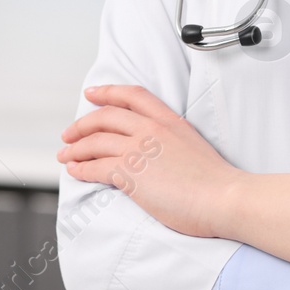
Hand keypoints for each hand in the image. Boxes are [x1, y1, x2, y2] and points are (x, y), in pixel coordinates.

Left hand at [58, 84, 241, 238]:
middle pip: (105, 117)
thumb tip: (158, 153)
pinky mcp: (131, 173)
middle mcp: (152, 130)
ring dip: (75, 148)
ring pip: (96, 141)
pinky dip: (81, 168)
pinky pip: (96, 166)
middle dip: (82, 124)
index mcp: (169, 120)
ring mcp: (140, 150)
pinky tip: (75, 171)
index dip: (108, 92)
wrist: (224, 197)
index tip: (92, 93)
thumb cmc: (216, 182)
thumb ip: (172, 142)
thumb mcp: (194, 146)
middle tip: (69, 133)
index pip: (132, 95)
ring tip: (65, 155)